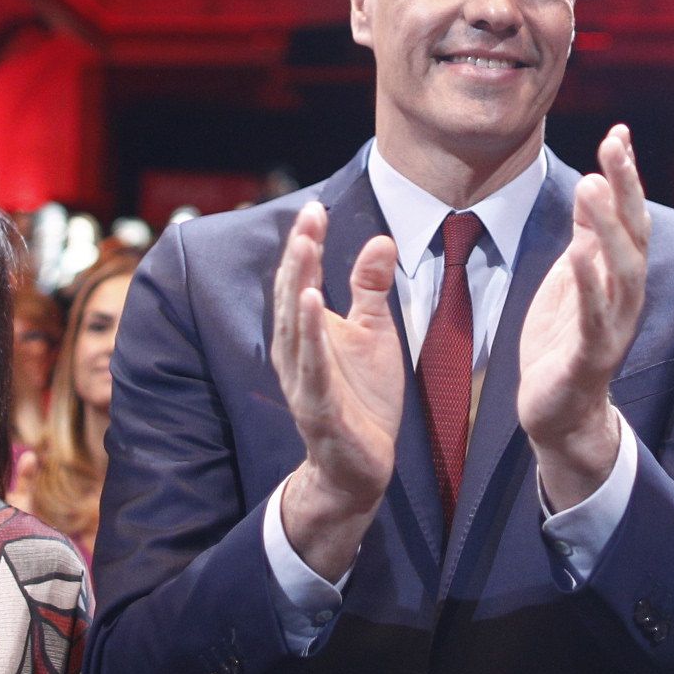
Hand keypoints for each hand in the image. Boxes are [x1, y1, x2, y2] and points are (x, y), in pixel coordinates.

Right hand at [271, 201, 405, 577]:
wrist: (359, 466)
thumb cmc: (362, 396)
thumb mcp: (374, 333)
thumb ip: (370, 288)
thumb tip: (381, 239)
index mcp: (305, 331)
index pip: (302, 279)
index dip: (306, 243)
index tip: (314, 208)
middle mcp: (295, 351)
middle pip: (292, 295)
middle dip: (299, 255)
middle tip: (307, 218)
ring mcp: (303, 379)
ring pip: (296, 327)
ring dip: (298, 286)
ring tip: (304, 249)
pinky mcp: (319, 406)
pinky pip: (312, 367)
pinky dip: (311, 336)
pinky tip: (312, 305)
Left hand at [517, 124, 651, 505]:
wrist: (559, 413)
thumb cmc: (564, 340)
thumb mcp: (574, 278)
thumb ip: (588, 236)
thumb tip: (597, 183)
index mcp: (619, 275)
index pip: (630, 216)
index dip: (627, 175)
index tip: (619, 132)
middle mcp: (625, 297)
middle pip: (634, 235)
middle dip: (625, 189)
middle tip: (613, 145)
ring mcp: (611, 327)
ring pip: (622, 273)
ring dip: (609, 229)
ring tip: (594, 186)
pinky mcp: (589, 356)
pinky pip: (593, 318)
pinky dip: (587, 285)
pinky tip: (578, 253)